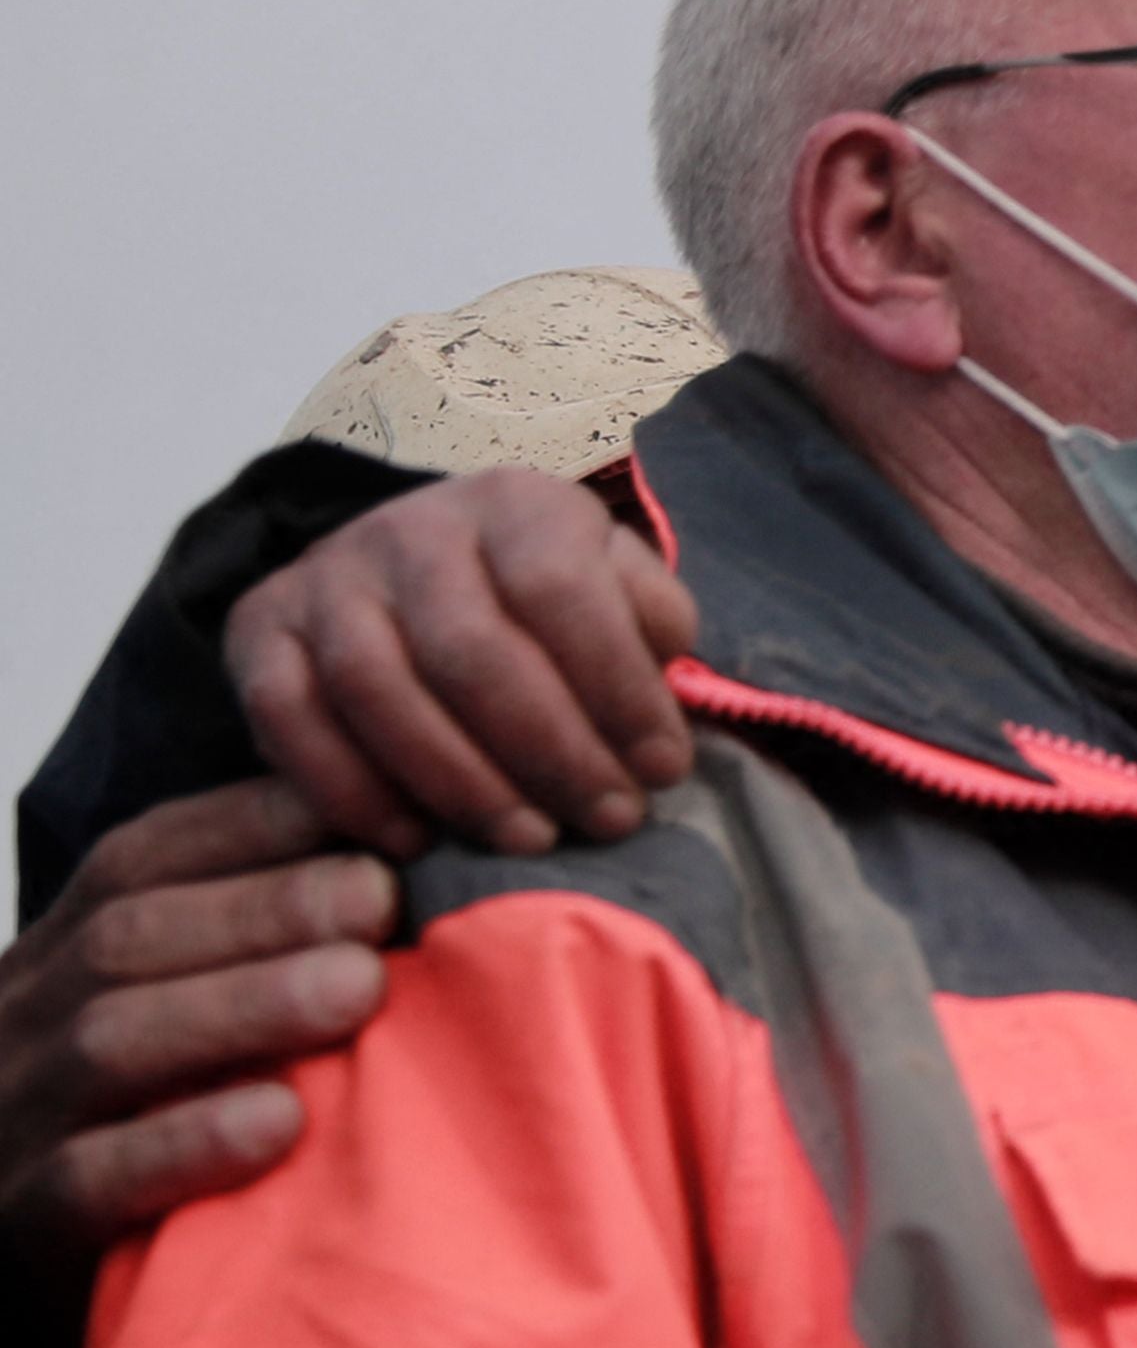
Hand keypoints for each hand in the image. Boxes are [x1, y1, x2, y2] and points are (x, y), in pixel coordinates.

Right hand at [0, 782, 397, 1295]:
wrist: (11, 1260)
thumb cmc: (123, 1124)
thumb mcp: (157, 1010)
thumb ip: (239, 945)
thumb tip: (392, 872)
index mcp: (57, 952)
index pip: (142, 859)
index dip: (256, 827)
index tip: (379, 821)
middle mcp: (20, 1018)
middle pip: (128, 937)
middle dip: (265, 909)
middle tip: (381, 899)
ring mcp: (13, 1117)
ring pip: (109, 1042)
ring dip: (242, 1007)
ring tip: (356, 987)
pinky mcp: (19, 1220)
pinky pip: (88, 1176)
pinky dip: (186, 1145)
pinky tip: (280, 1123)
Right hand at [224, 468, 697, 858]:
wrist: (414, 577)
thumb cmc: (543, 603)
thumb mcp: (616, 588)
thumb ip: (651, 622)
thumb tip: (668, 685)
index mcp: (513, 504)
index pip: (561, 590)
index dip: (617, 689)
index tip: (663, 770)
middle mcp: (409, 528)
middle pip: (471, 650)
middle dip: (550, 752)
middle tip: (607, 820)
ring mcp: (324, 576)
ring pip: (378, 688)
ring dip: (460, 782)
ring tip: (529, 841)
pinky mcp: (258, 628)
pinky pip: (289, 716)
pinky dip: (350, 791)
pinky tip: (415, 842)